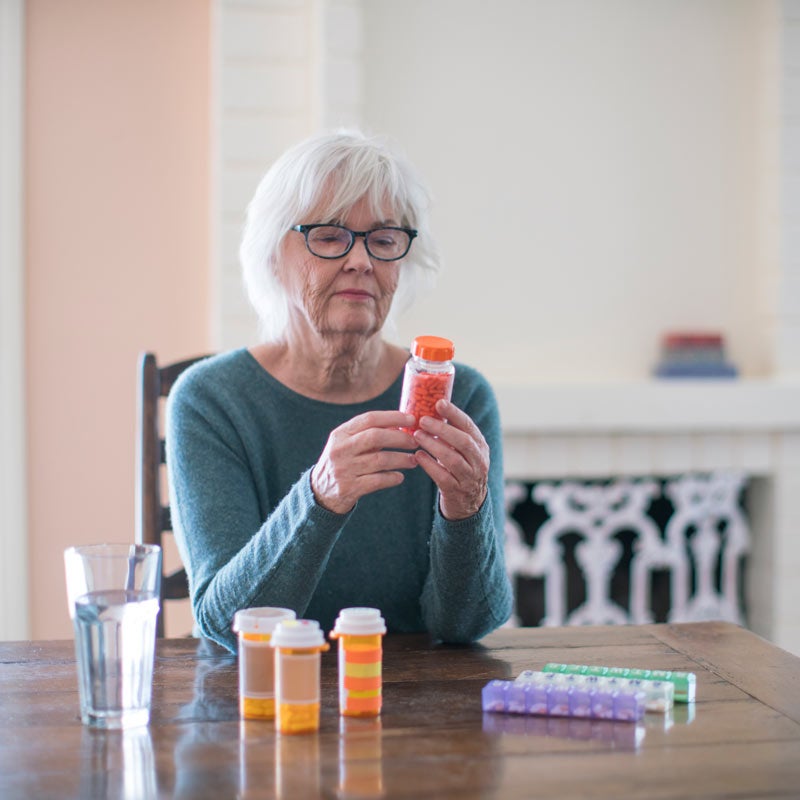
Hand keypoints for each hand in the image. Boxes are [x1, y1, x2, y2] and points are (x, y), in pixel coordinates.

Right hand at [311, 410, 417, 513]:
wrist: (321, 492)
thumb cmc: (343, 462)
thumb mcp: (347, 444)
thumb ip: (368, 433)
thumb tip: (402, 424)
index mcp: (340, 434)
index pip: (369, 419)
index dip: (393, 417)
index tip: (411, 420)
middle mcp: (340, 450)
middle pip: (376, 437)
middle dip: (400, 438)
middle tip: (415, 442)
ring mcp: (344, 470)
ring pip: (381, 460)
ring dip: (402, 459)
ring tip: (413, 460)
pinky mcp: (349, 488)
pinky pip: (378, 481)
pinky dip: (392, 478)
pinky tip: (399, 477)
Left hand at [412, 400, 488, 519]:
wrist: (469, 503)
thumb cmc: (461, 468)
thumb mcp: (463, 451)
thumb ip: (452, 434)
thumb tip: (428, 409)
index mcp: (480, 446)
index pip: (469, 426)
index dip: (454, 413)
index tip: (439, 402)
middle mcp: (478, 461)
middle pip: (463, 442)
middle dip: (442, 429)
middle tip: (423, 420)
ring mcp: (469, 478)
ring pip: (453, 459)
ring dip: (433, 446)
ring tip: (417, 436)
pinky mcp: (456, 491)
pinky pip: (442, 477)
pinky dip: (429, 465)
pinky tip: (418, 456)